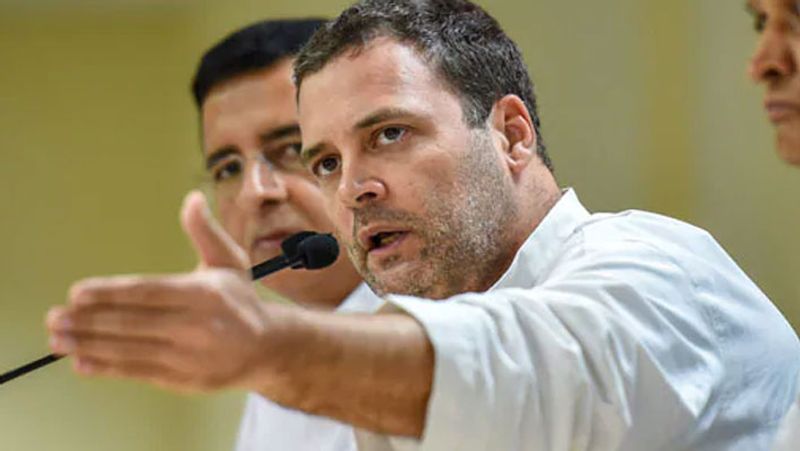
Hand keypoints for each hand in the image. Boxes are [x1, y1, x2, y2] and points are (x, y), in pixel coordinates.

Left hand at [45, 191, 282, 392]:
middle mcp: (196, 326)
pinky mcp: (183, 379)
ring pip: (130, 350)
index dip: (112, 293)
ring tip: (58, 339)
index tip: (78, 293)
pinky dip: (108, 368)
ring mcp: (189, 356)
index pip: (150, 292)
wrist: (269, 349)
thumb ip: (205, 232)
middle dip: (89, 321)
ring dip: (89, 345)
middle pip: (133, 323)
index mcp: (205, 294)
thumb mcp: (230, 262)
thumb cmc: (242, 302)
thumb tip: (192, 199)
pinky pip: (139, 372)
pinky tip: (82, 361)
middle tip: (55, 317)